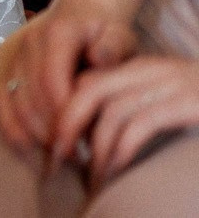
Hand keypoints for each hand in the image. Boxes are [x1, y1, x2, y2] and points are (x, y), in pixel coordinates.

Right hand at [0, 0, 136, 163]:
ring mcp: (16, 59)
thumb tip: (99, 59)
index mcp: (57, 34)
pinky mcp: (10, 72)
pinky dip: (10, 126)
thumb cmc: (106, 31)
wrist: (83, 14)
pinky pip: (0, 102)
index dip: (64, 113)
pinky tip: (27, 146)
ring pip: (14, 102)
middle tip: (79, 157)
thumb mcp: (120, 35)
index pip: (51, 79)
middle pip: (31, 96)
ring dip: (35, 133)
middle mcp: (30, 45)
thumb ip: (113, 46)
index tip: (86, 140)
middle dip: (53, 130)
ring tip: (63, 154)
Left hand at [50, 54, 198, 188]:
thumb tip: (102, 137)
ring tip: (92, 175)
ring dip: (96, 147)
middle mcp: (154, 70)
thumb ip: (140, 107)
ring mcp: (172, 84)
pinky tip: (118, 169)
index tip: (57, 140)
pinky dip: (122, 149)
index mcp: (145, 68)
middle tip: (57, 156)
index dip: (65, 108)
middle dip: (66, 123)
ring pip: (112, 110)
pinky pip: (141, 123)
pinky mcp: (188, 103)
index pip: (89, 79)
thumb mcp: (171, 100)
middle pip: (90, 89)